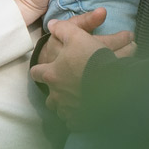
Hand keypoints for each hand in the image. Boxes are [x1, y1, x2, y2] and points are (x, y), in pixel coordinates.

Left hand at [31, 9, 133, 124]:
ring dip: (65, 106)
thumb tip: (51, 25)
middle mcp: (57, 94)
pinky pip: (74, 123)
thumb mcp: (77, 36)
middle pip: (48, 97)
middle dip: (54, 92)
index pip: (36, 73)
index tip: (43, 70)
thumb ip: (62, 29)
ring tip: (75, 100)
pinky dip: (78, 118)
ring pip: (60, 111)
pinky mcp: (81, 121)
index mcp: (52, 74)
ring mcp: (68, 109)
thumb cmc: (92, 58)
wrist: (113, 83)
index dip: (39, 70)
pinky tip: (85, 113)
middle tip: (64, 87)